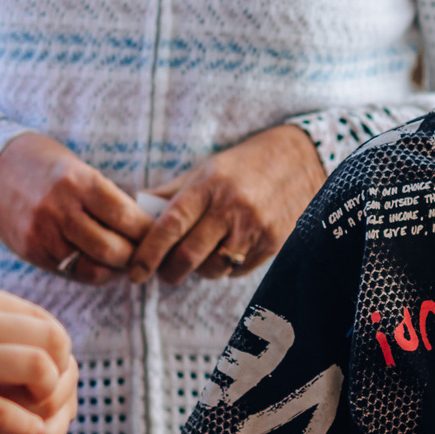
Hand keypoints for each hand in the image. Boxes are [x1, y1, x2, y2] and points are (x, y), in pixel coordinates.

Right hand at [0, 131, 160, 283]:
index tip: (161, 235)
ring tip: (128, 263)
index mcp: (78, 182)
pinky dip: (92, 273)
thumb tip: (148, 230)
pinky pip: (70, 272)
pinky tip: (102, 266)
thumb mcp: (81, 171)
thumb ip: (108, 200)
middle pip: (111, 248)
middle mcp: (59, 208)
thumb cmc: (52, 170)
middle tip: (149, 255)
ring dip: (116, 270)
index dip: (148, 231)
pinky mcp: (30, 251)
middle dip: (136, 256)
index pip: (125, 216)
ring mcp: (42, 233)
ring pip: (91, 267)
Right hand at [0, 281, 73, 433]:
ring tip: (30, 415)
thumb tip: (16, 331)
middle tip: (43, 398)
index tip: (42, 375)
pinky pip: (7, 414)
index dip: (55, 351)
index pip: (42, 318)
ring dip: (46, 400)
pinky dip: (25, 430)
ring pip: (40, 371)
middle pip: (54, 339)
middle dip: (61, 374)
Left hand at [131, 124, 324, 282]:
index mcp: (208, 185)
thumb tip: (134, 213)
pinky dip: (227, 268)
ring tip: (200, 257)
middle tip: (164, 274)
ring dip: (200, 270)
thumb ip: (171, 194)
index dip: (149, 252)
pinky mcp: (273, 243)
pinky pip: (238, 270)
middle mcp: (232, 207)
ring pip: (214, 268)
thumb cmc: (243, 166)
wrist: (300, 160)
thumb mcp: (205, 170)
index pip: (170, 225)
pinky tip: (228, 250)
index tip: (135, 271)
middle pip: (189, 255)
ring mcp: (255, 227)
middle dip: (170, 272)